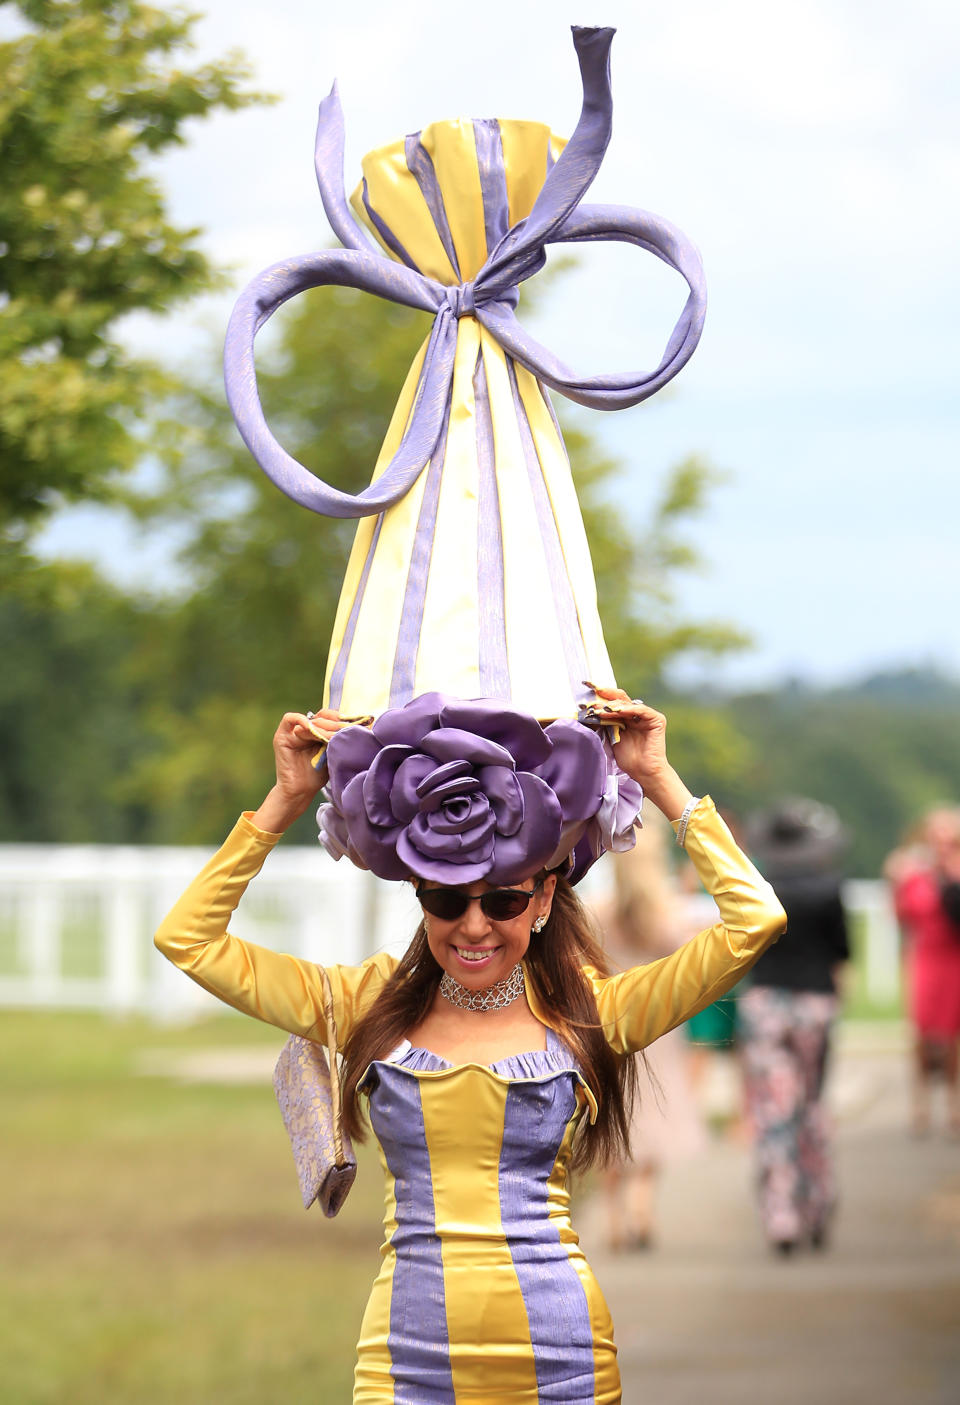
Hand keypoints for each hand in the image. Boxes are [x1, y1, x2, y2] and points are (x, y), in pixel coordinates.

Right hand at [252, 709, 346, 833]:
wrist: (301, 790)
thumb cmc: (317, 774)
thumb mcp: (332, 753)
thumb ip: (337, 739)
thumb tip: (352, 726)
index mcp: (318, 731)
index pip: (330, 716)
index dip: (340, 718)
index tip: (351, 725)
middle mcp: (306, 729)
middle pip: (322, 717)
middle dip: (334, 725)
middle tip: (344, 731)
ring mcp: (293, 732)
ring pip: (311, 720)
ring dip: (323, 728)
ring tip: (332, 738)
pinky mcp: (281, 737)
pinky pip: (289, 719)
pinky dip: (301, 720)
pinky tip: (311, 728)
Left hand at [594, 688, 692, 819]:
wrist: (643, 772)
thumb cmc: (629, 759)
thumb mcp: (611, 737)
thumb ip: (605, 723)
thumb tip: (589, 711)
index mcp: (626, 718)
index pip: (614, 703)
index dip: (602, 698)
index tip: (588, 694)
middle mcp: (637, 715)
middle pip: (621, 700)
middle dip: (607, 697)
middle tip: (594, 695)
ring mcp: (647, 716)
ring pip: (629, 704)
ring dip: (615, 705)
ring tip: (603, 708)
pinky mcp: (657, 720)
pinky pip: (641, 710)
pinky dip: (629, 709)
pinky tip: (618, 710)